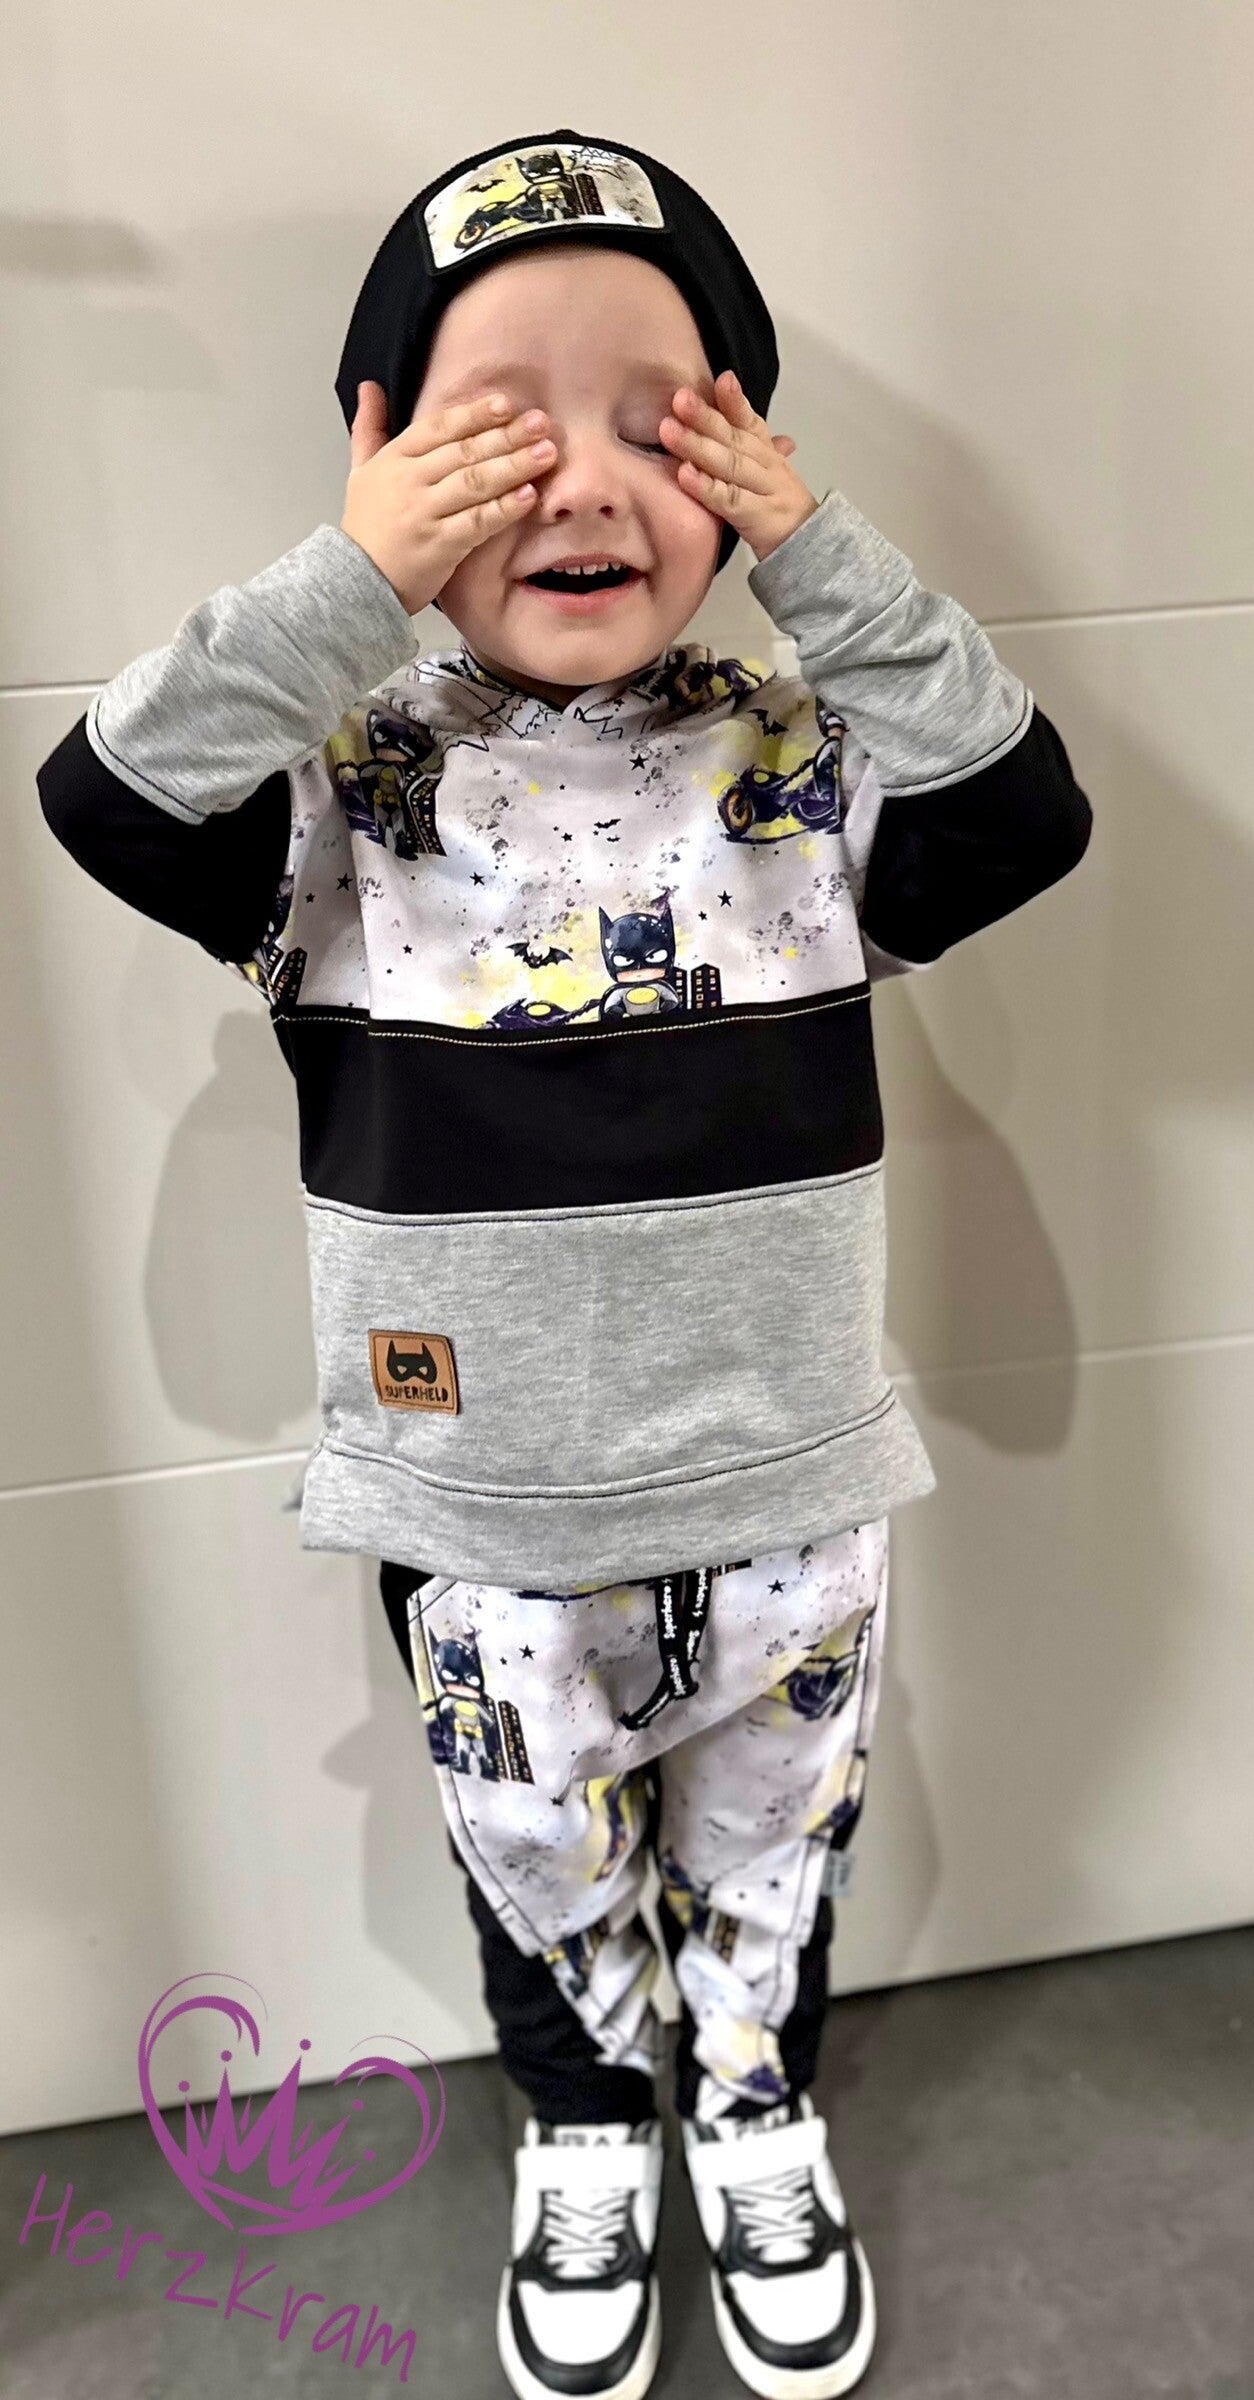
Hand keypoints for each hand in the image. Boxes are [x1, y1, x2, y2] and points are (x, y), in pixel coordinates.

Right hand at [339, 382, 555, 613]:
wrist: (354, 582)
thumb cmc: (366, 526)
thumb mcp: (361, 469)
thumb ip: (369, 426)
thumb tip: (369, 385)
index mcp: (395, 458)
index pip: (439, 427)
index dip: (474, 414)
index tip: (506, 404)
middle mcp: (409, 481)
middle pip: (464, 452)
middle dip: (506, 436)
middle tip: (541, 424)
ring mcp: (424, 514)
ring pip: (475, 483)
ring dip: (514, 466)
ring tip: (546, 454)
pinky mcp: (440, 546)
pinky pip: (478, 522)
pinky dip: (504, 508)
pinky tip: (529, 496)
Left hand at [658, 370, 817, 561]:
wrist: (807, 544)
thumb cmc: (776, 505)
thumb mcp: (767, 469)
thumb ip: (749, 439)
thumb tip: (731, 394)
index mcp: (767, 451)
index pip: (750, 420)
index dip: (735, 400)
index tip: (721, 379)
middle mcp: (767, 465)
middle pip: (734, 437)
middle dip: (705, 417)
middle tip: (679, 399)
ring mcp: (763, 490)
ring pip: (729, 464)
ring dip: (697, 446)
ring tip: (669, 431)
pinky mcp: (755, 517)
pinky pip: (728, 500)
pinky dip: (705, 488)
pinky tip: (684, 475)